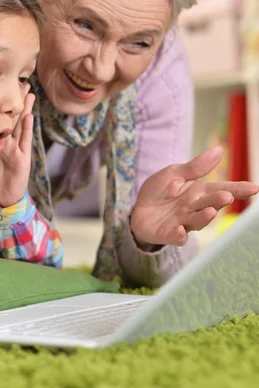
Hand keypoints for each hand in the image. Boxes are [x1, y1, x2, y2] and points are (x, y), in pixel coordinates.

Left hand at [0, 89, 34, 207]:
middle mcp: (7, 142)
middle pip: (11, 117)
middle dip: (17, 100)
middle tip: (22, 82)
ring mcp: (16, 149)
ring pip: (22, 124)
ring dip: (26, 108)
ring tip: (29, 92)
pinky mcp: (22, 158)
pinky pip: (25, 141)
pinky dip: (27, 128)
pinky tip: (30, 116)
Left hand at [130, 147, 258, 247]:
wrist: (139, 210)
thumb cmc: (160, 191)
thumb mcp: (174, 174)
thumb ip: (195, 167)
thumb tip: (219, 150)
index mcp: (198, 191)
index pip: (221, 189)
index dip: (238, 189)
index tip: (254, 188)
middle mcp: (195, 208)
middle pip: (210, 204)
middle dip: (219, 201)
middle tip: (227, 196)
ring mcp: (183, 222)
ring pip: (196, 221)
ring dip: (203, 217)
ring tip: (210, 211)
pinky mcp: (169, 234)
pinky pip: (176, 237)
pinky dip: (178, 235)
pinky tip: (180, 231)